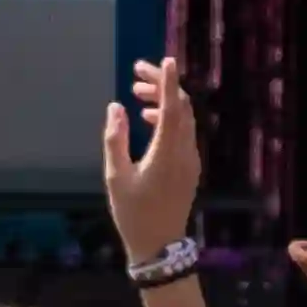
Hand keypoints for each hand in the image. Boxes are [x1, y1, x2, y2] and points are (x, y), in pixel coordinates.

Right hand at [103, 57, 205, 267]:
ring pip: (184, 118)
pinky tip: (148, 118)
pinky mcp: (189, 167)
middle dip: (163, 85)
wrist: (160, 246)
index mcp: (166, 153)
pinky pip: (184, 132)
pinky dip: (169, 118)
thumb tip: (116, 107)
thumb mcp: (115, 177)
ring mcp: (190, 159)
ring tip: (136, 95)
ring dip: (165, 101)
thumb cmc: (133, 213)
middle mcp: (184, 152)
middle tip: (137, 74)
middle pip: (182, 107)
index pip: (173, 108)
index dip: (169, 82)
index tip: (165, 60)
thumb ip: (115, 139)